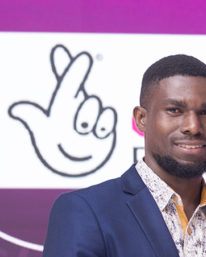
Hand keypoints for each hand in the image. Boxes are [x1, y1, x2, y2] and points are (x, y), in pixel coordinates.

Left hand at [8, 45, 116, 177]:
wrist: (76, 170)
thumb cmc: (55, 153)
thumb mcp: (43, 136)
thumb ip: (35, 120)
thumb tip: (16, 109)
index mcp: (61, 109)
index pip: (68, 85)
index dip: (72, 68)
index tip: (81, 56)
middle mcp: (77, 111)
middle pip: (85, 98)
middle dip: (84, 110)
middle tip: (78, 127)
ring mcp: (91, 121)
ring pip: (97, 107)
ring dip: (91, 120)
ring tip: (84, 134)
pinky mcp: (104, 131)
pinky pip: (108, 120)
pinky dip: (103, 126)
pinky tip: (97, 135)